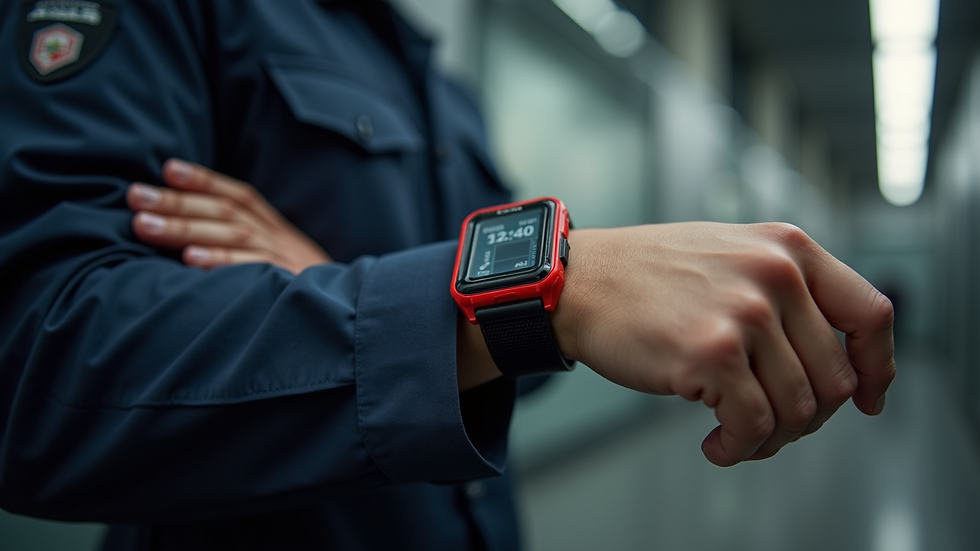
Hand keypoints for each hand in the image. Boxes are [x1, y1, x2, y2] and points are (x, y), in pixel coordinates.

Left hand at [127, 159, 330, 273]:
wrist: (354, 315)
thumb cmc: (310, 292)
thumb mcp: (288, 262)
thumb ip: (254, 247)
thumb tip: (199, 238)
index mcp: (279, 231)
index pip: (240, 197)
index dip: (205, 180)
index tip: (168, 169)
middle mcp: (280, 240)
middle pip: (225, 213)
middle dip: (178, 202)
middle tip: (135, 196)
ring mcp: (284, 262)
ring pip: (231, 236)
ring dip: (185, 229)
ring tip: (144, 225)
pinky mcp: (288, 286)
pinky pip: (251, 271)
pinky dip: (221, 263)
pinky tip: (190, 261)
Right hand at [551, 223, 894, 466]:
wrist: (578, 281)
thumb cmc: (646, 274)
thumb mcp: (733, 254)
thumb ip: (787, 289)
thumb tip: (832, 358)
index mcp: (788, 249)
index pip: (870, 314)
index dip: (878, 367)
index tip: (870, 397)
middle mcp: (776, 275)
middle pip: (836, 378)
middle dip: (808, 418)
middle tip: (770, 426)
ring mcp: (746, 313)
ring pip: (799, 410)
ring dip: (770, 439)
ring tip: (735, 435)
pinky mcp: (712, 352)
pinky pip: (754, 426)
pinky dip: (739, 449)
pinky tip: (715, 444)